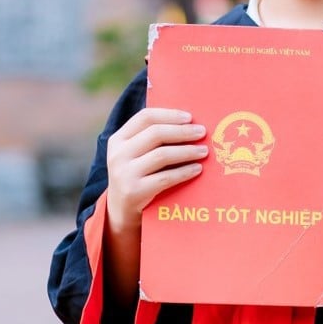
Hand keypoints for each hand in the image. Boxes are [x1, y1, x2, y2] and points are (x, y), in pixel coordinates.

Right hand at [105, 108, 206, 233]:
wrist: (121, 209)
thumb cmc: (138, 173)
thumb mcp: (137, 152)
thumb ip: (153, 137)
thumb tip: (190, 122)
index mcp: (118, 138)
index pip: (145, 117)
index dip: (169, 115)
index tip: (190, 117)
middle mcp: (118, 154)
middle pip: (155, 133)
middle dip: (183, 131)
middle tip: (202, 132)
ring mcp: (124, 173)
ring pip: (162, 155)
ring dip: (187, 151)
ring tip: (204, 151)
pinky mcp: (134, 192)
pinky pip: (165, 178)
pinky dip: (184, 172)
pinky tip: (197, 168)